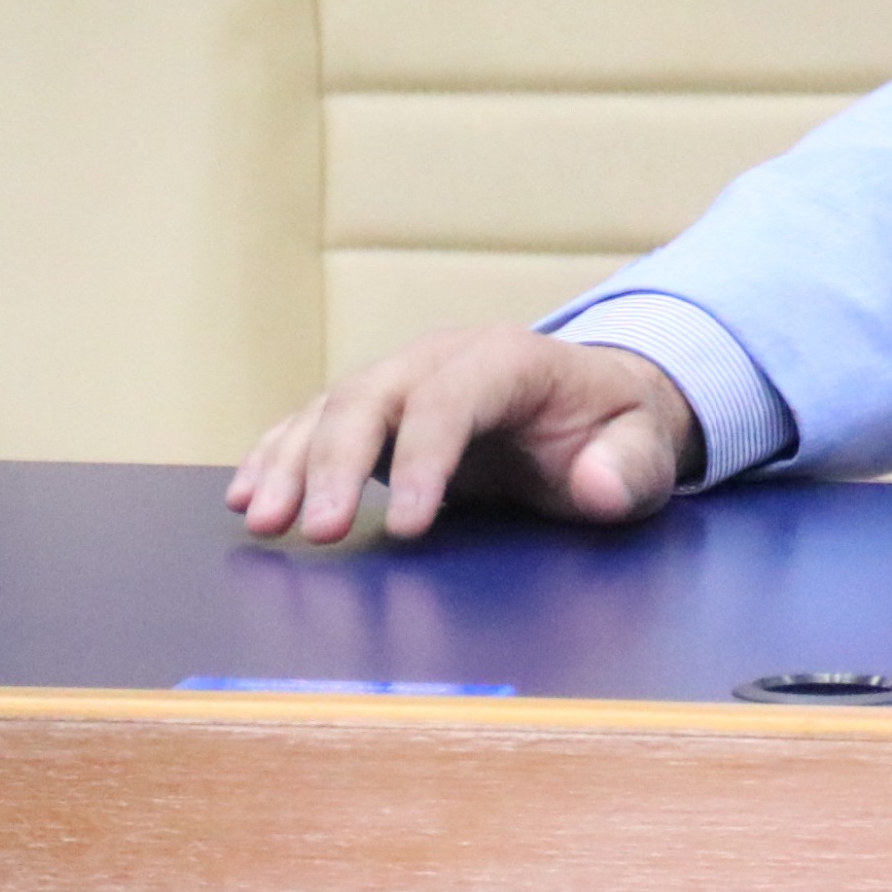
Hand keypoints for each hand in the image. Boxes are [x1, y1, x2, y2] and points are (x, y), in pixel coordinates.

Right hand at [225, 324, 699, 545]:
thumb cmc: (616, 431)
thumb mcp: (644, 451)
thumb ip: (630, 467)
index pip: (456, 399)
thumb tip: (597, 486)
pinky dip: (276, 456)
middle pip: (374, 395)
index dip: (428, 458)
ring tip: (263, 523)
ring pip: (331, 408)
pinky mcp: (375, 412)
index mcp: (510, 360)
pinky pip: (314, 425)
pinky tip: (247, 496)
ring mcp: (401, 379)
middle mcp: (443, 358)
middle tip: (316, 533)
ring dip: (290, 464)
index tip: (411, 529)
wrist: (597, 407)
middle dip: (337, 463)